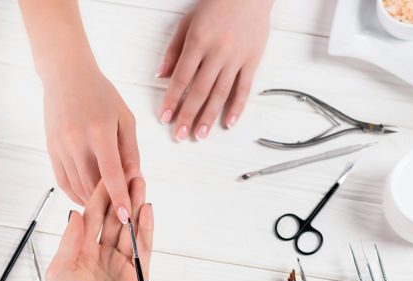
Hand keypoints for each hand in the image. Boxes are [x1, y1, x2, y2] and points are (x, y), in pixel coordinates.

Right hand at [43, 62, 138, 218]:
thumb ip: (130, 150)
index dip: (119, 197)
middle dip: (107, 204)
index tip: (126, 216)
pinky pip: (63, 181)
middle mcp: (77, 141)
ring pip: (77, 187)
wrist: (65, 76)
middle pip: (92, 185)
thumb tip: (135, 179)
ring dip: (92, 201)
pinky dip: (76, 194)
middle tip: (121, 214)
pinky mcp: (51, 149)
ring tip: (107, 207)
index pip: (111, 174)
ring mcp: (60, 147)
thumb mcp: (125, 118)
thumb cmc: (100, 94)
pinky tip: (88, 197)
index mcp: (99, 132)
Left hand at [43, 178, 152, 280]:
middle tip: (131, 171)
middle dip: (122, 194)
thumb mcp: (60, 271)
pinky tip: (147, 211)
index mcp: (82, 250)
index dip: (100, 195)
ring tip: (141, 184)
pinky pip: (142, 249)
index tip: (107, 173)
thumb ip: (70, 242)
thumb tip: (76, 213)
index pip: (93, 216)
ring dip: (136, 206)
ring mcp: (120, 264)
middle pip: (115, 218)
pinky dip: (145, 230)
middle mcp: (102, 254)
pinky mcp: (135, 276)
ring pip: (130, 229)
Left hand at [156, 0, 273, 140]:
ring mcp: (236, 58)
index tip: (165, 117)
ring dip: (209, 117)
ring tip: (200, 134)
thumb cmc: (215, 5)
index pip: (181, 78)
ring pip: (221, 93)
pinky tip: (229, 123)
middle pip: (200, 91)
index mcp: (197, 42)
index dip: (172, 100)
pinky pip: (244, 88)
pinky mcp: (252, 61)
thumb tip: (160, 76)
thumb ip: (173, 50)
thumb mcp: (187, 22)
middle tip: (180, 135)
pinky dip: (237, 107)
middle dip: (188, 115)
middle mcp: (217, 52)